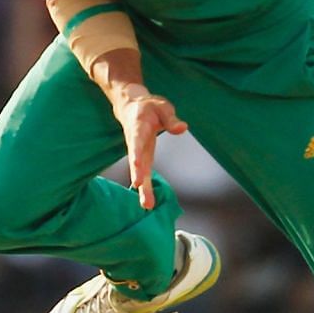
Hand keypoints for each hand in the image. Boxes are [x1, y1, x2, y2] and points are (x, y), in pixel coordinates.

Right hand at [111, 83, 187, 209]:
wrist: (131, 107)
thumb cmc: (149, 107)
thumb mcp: (162, 107)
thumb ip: (171, 118)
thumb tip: (182, 128)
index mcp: (138, 129)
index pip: (137, 143)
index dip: (136, 153)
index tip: (135, 165)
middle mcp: (135, 144)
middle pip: (137, 162)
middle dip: (139, 177)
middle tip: (140, 190)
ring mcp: (138, 152)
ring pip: (139, 171)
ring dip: (143, 188)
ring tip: (147, 205)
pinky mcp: (142, 158)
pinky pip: (143, 173)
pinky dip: (145, 188)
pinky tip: (148, 202)